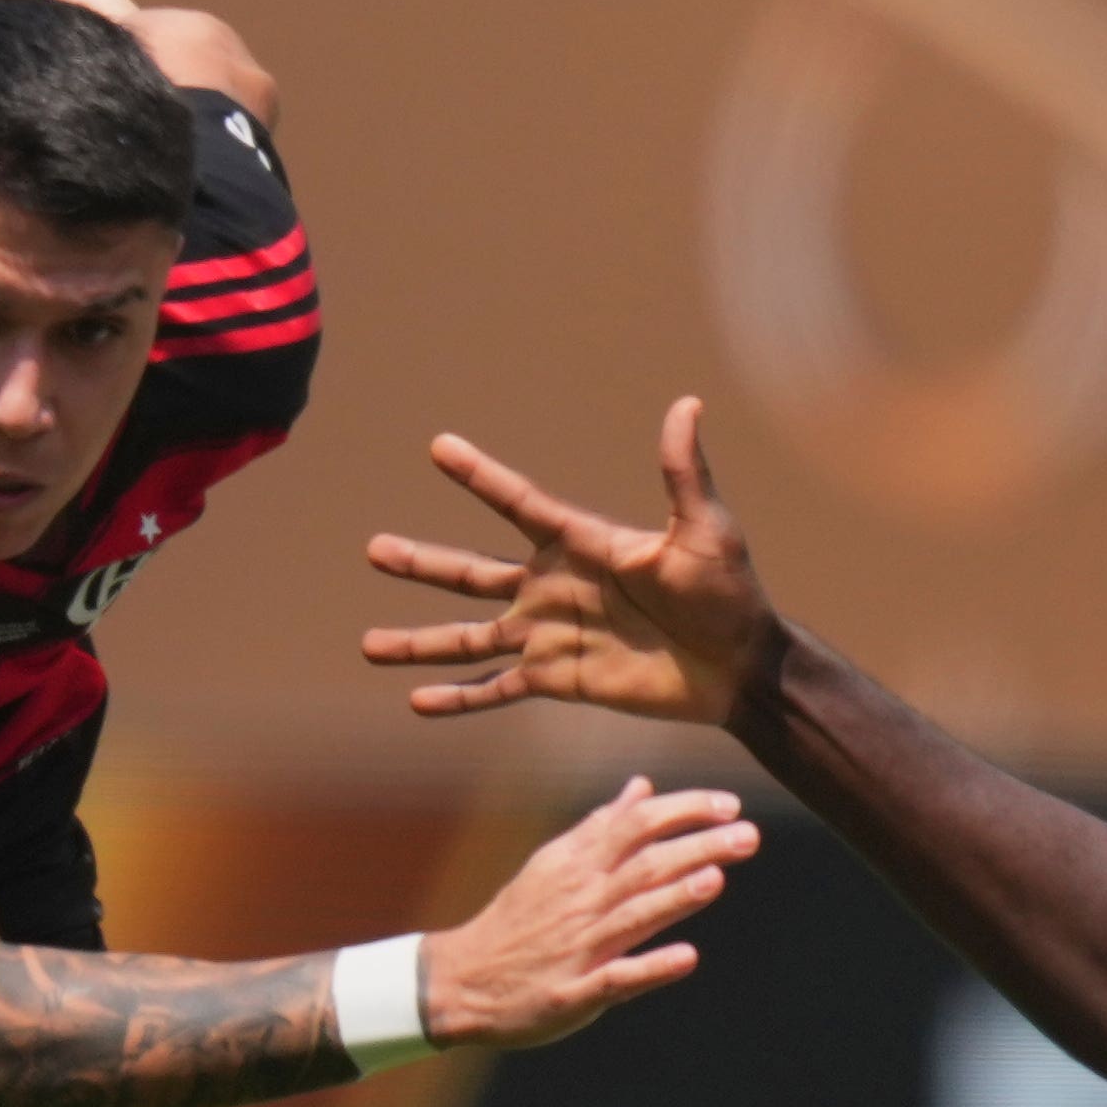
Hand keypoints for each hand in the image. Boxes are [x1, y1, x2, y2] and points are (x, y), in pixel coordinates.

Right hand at [365, 399, 782, 728]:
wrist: (739, 666)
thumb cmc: (729, 592)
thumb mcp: (706, 530)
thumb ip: (683, 474)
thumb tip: (686, 403)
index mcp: (582, 544)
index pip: (520, 504)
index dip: (481, 477)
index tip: (439, 447)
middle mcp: (554, 587)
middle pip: (472, 573)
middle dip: (422, 563)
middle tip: (373, 549)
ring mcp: (550, 635)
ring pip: (469, 637)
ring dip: (420, 642)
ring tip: (367, 645)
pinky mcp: (558, 679)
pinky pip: (497, 689)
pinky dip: (458, 698)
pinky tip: (415, 702)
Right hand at [416, 779, 759, 1050]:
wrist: (461, 980)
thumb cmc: (517, 920)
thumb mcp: (553, 864)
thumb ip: (600, 827)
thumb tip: (642, 788)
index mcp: (576, 866)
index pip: (636, 825)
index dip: (684, 811)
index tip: (730, 804)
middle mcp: (580, 901)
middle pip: (644, 865)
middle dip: (697, 847)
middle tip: (748, 835)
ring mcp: (578, 947)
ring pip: (633, 915)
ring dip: (676, 897)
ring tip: (717, 878)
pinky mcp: (574, 993)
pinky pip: (616, 979)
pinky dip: (652, 967)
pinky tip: (688, 958)